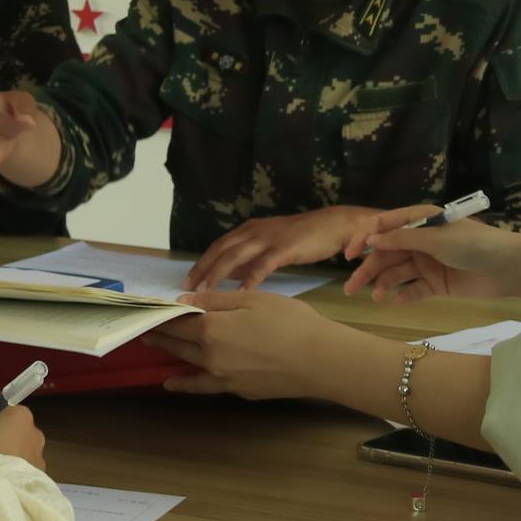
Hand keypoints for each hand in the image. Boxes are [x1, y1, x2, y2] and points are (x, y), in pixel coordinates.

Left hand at [150, 290, 357, 401]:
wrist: (319, 361)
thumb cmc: (289, 322)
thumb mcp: (252, 300)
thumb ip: (215, 302)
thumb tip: (183, 303)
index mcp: (212, 329)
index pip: (178, 321)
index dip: (162, 315)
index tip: (147, 310)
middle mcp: (210, 356)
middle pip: (178, 343)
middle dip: (159, 334)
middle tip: (142, 328)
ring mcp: (222, 377)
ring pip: (187, 364)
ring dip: (168, 356)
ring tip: (151, 348)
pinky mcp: (237, 391)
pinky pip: (203, 386)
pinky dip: (185, 384)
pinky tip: (175, 383)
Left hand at [185, 205, 386, 291]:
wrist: (334, 226)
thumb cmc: (303, 239)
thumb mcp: (270, 246)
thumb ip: (250, 258)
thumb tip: (227, 275)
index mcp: (249, 230)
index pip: (217, 247)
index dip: (201, 264)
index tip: (186, 282)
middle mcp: (254, 231)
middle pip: (220, 250)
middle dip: (202, 269)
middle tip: (187, 289)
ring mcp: (268, 238)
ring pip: (235, 256)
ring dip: (217, 274)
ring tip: (205, 292)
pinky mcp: (284, 248)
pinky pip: (262, 265)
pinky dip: (249, 279)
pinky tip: (240, 294)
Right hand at [342, 205, 511, 304]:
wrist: (508, 268)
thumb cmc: (472, 244)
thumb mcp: (435, 238)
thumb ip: (402, 238)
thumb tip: (371, 238)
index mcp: (419, 220)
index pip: (384, 226)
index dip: (364, 238)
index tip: (348, 254)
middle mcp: (420, 240)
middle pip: (386, 254)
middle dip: (368, 269)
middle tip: (351, 288)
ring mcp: (428, 263)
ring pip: (397, 273)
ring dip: (383, 284)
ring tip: (375, 298)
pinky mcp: (437, 284)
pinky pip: (414, 289)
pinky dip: (403, 295)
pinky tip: (395, 301)